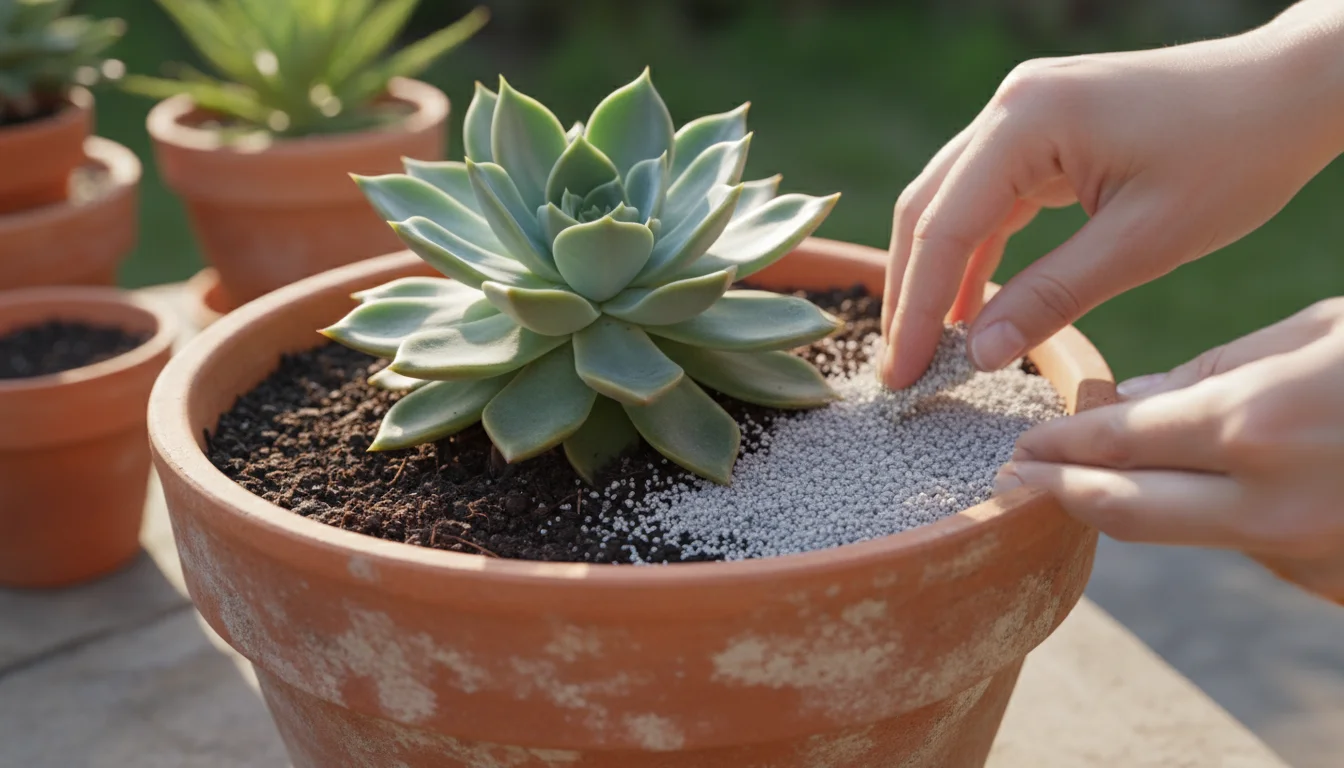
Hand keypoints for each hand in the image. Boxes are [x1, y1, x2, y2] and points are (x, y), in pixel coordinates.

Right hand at [880, 3, 1343, 388]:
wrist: (1295, 89)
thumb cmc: (1234, 157)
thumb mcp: (1142, 243)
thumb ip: (1050, 297)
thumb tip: (976, 353)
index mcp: (1027, 121)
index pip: (944, 227)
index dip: (916, 309)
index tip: (901, 375)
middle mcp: (1010, 105)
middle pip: (928, 209)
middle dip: (910, 294)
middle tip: (900, 370)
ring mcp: (1024, 111)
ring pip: (950, 202)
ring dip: (936, 274)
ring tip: (927, 346)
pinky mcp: (1044, 126)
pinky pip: (989, 195)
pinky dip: (975, 251)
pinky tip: (971, 305)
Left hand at [994, 298, 1343, 602]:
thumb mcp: (1321, 332)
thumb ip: (1214, 368)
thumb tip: (1127, 398)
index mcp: (1254, 422)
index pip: (1117, 443)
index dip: (1056, 445)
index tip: (1019, 443)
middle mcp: (1266, 501)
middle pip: (1125, 510)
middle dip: (1057, 492)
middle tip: (1010, 479)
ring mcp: (1299, 549)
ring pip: (1178, 533)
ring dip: (1122, 507)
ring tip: (1073, 481)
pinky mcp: (1329, 576)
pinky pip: (1241, 543)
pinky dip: (1203, 515)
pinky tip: (1192, 487)